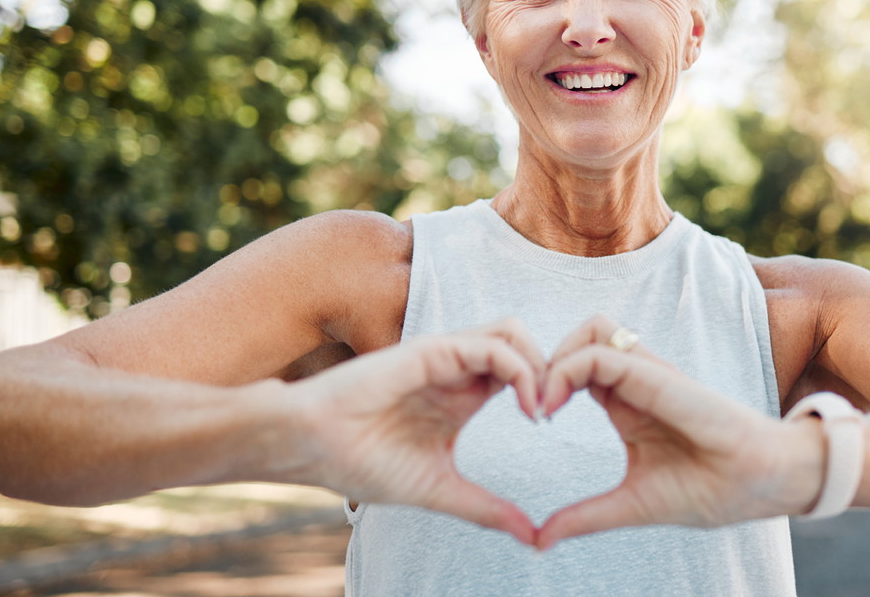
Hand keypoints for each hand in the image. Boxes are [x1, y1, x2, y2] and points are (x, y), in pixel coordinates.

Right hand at [289, 319, 544, 544]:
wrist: (312, 447)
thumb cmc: (363, 463)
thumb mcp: (440, 489)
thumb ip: (487, 508)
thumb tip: (531, 537)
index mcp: (463, 396)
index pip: (521, 373)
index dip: (547, 391)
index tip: (553, 430)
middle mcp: (459, 370)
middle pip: (525, 345)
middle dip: (553, 371)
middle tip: (557, 412)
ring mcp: (447, 356)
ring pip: (513, 333)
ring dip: (540, 364)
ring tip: (541, 408)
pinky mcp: (433, 350)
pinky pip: (492, 345)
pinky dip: (520, 369)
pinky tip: (525, 406)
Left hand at [536, 316, 824, 549]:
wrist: (765, 484)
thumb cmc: (711, 489)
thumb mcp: (632, 504)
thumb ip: (585, 516)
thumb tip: (539, 540)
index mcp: (626, 404)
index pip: (577, 367)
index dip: (546, 383)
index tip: (532, 419)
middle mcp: (636, 381)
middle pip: (580, 338)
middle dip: (545, 361)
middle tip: (530, 404)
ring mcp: (649, 374)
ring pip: (592, 329)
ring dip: (558, 356)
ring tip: (543, 401)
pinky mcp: (659, 377)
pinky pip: (605, 352)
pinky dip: (571, 368)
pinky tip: (555, 404)